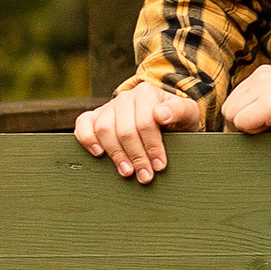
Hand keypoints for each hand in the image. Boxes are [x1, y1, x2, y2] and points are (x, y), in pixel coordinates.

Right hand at [75, 82, 203, 181]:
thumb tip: (161, 114)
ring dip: (116, 154)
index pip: (146, 122)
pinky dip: (87, 138)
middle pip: (125, 129)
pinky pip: (83, 124)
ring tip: (127, 172)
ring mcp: (108, 106)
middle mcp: (125, 97)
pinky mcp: (95, 116)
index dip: (153, 146)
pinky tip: (98, 153)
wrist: (162, 116)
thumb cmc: (175, 118)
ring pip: (105, 129)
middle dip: (137, 156)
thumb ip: (179, 111)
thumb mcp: (187, 113)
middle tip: (145, 176)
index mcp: (147, 93)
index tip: (160, 166)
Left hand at [223, 65, 270, 136]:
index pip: (234, 100)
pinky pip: (243, 124)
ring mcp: (263, 89)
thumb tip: (242, 118)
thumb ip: (263, 97)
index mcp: (262, 73)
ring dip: (252, 127)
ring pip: (233, 117)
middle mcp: (259, 77)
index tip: (270, 118)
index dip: (248, 115)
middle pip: (229, 109)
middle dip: (246, 121)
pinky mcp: (269, 104)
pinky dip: (258, 131)